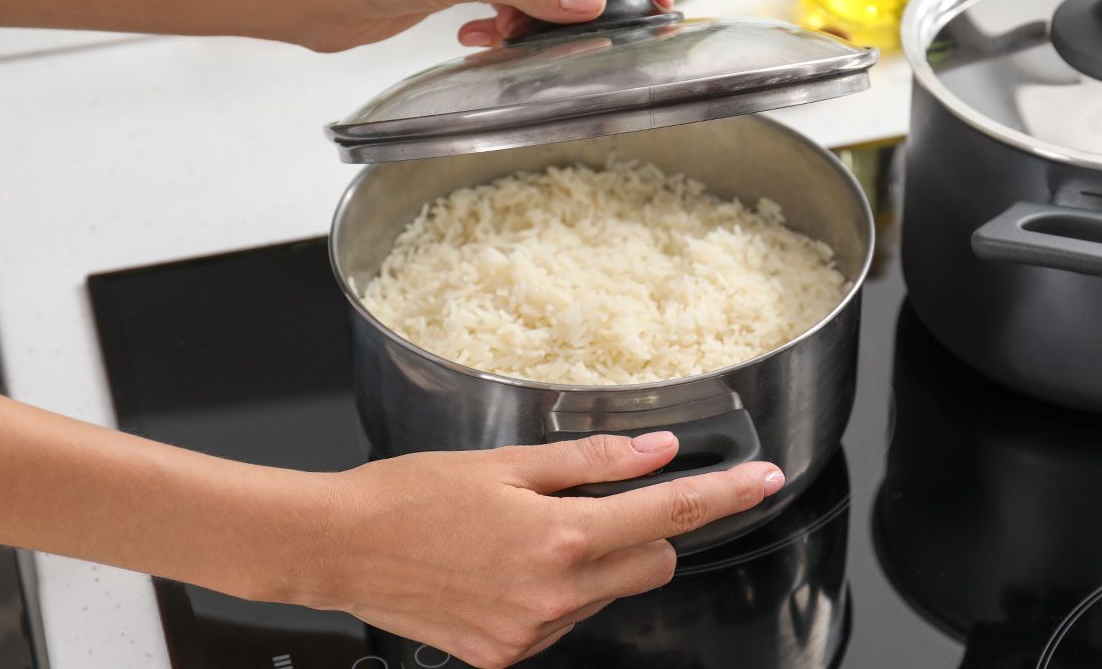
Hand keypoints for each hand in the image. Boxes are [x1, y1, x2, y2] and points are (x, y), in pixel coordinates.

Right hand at [293, 432, 782, 667]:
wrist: (339, 548)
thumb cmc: (412, 494)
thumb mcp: (507, 462)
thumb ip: (593, 462)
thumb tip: (658, 452)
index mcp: (560, 538)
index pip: (669, 516)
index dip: (723, 495)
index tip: (761, 480)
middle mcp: (556, 597)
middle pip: (651, 563)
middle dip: (648, 531)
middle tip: (607, 498)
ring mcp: (532, 634)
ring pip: (607, 592)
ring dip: (597, 559)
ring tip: (532, 530)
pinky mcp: (506, 656)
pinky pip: (565, 618)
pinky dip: (560, 589)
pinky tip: (510, 564)